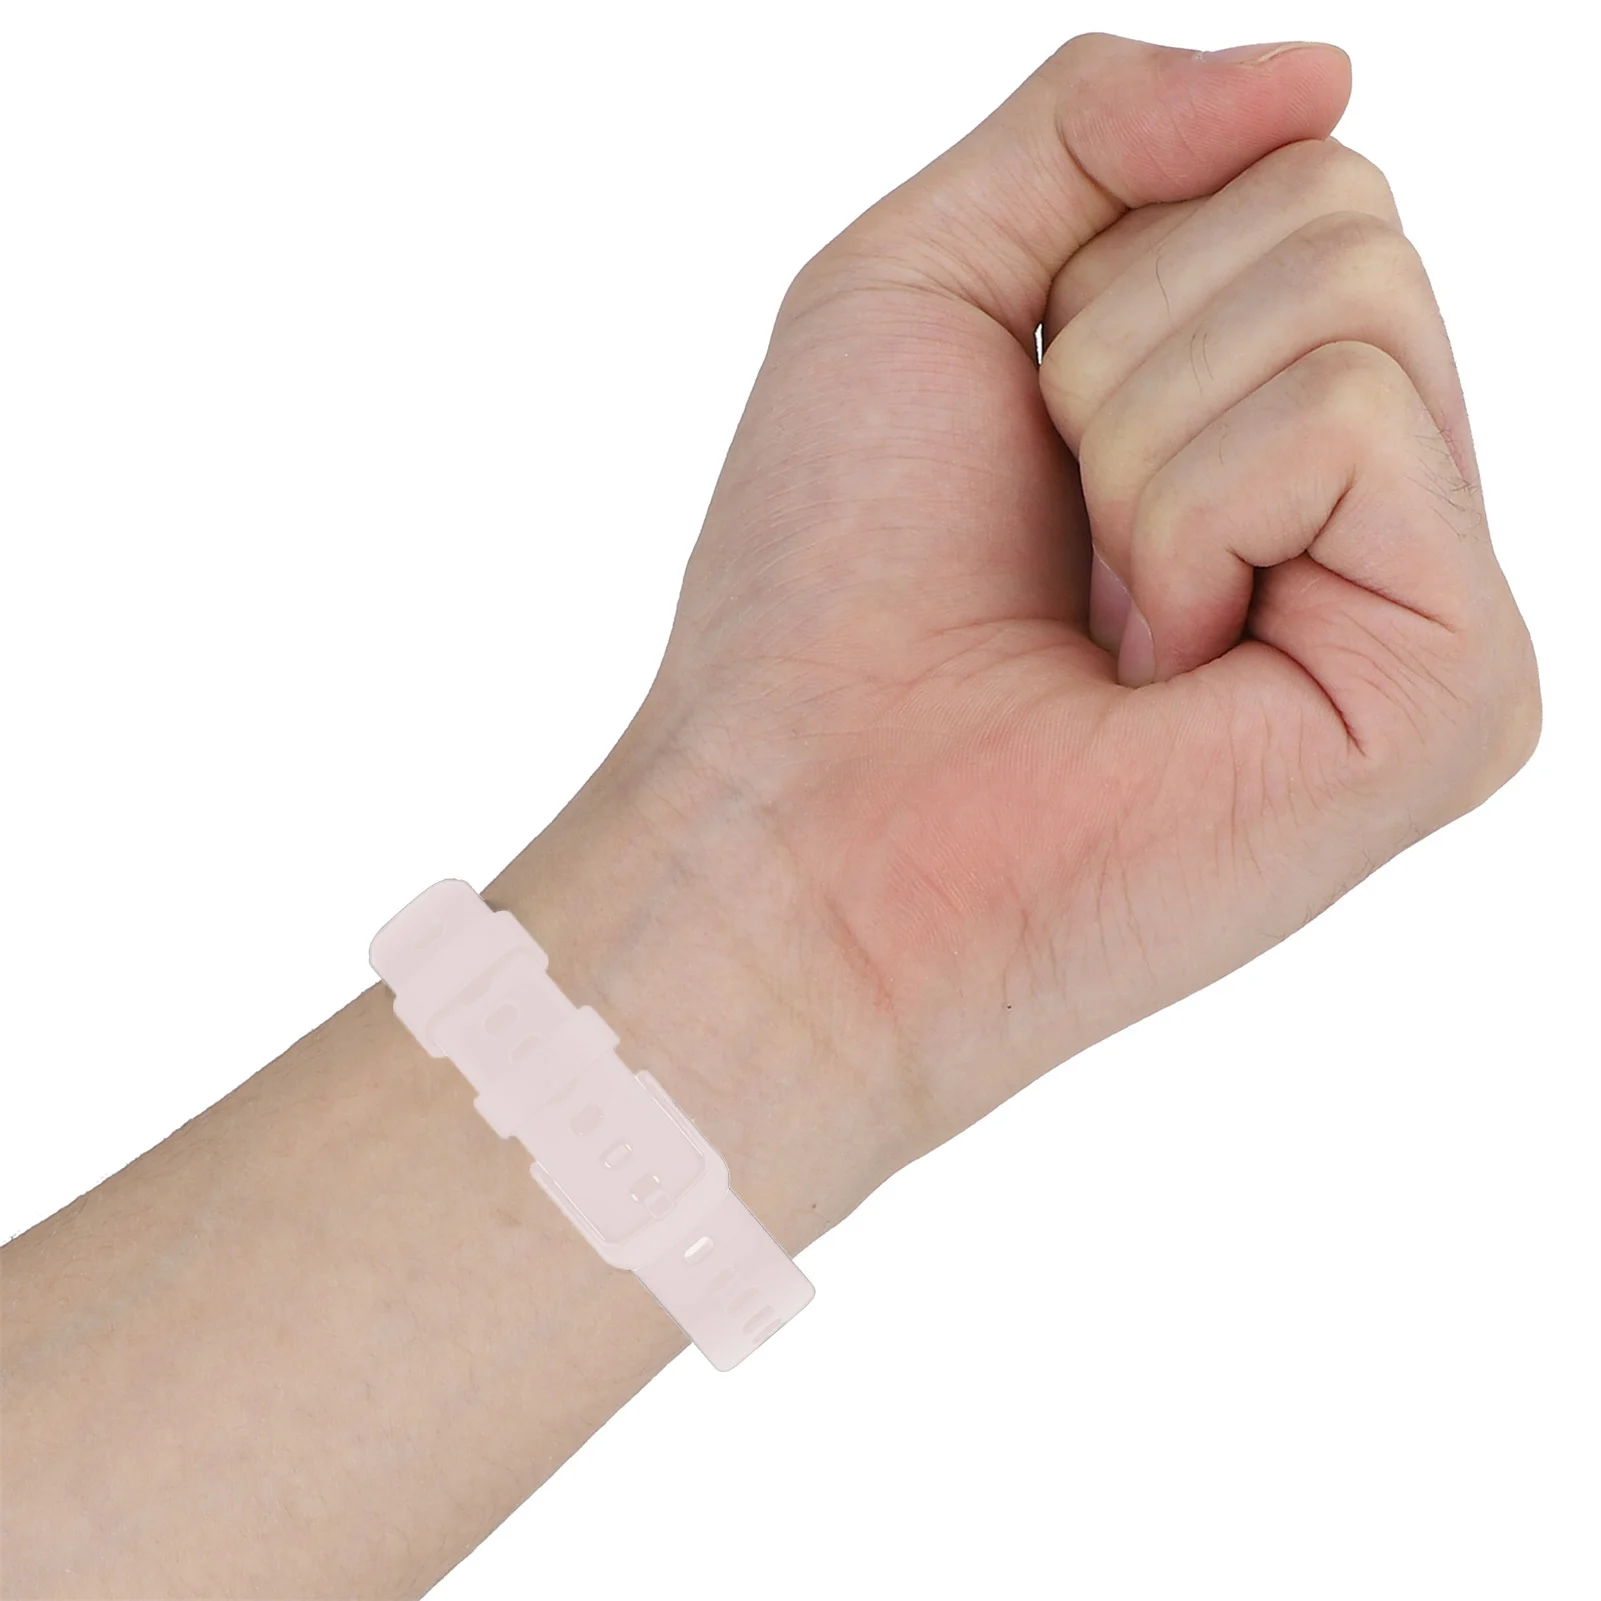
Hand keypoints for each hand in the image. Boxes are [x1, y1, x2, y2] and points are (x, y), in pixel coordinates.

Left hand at [499, 32, 1538, 1226]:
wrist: (801, 829)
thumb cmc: (830, 587)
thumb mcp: (920, 284)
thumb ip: (1089, 128)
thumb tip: (1330, 71)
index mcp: (1258, 422)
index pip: (1290, 176)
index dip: (1102, 265)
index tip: (1021, 436)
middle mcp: (1366, 508)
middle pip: (1339, 211)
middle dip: (1118, 339)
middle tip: (1057, 542)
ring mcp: (1424, 602)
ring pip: (1354, 296)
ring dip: (1139, 439)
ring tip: (1101, 624)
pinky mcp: (1453, 690)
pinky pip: (1348, 421)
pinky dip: (1190, 514)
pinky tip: (1160, 673)